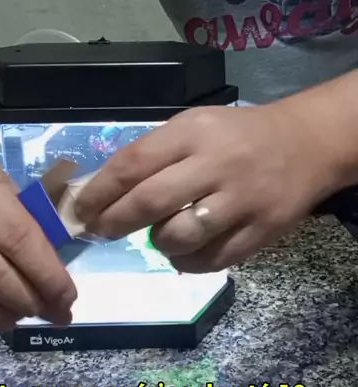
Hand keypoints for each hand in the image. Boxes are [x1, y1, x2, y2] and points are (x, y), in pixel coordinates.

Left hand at [75, 102, 337, 272]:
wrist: (305, 144)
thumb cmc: (236, 136)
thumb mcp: (193, 126)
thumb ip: (153, 154)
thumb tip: (103, 192)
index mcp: (193, 133)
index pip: (133, 164)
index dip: (100, 192)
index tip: (81, 210)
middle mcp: (216, 164)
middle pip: (151, 202)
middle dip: (115, 222)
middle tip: (102, 231)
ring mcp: (242, 200)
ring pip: (181, 235)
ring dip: (158, 242)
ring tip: (159, 236)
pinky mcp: (262, 231)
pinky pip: (213, 259)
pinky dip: (189, 261)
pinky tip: (187, 250)